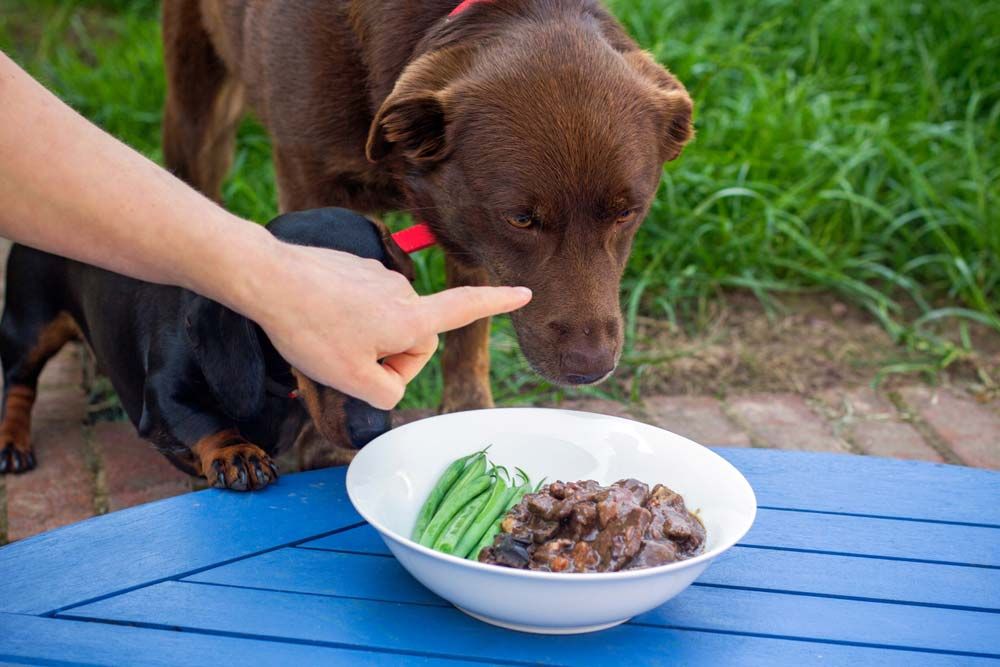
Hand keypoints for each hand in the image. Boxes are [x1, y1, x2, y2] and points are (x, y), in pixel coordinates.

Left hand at [242, 239, 530, 408]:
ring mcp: (378, 277)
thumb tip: (391, 381)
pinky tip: (322, 319)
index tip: (525, 293)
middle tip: (350, 365)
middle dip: (390, 359)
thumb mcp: (352, 380)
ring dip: (367, 339)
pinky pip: (365, 305)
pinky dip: (351, 319)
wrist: (269, 281)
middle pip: (415, 338)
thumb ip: (386, 392)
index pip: (466, 309)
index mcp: (410, 319)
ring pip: (387, 323)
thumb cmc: (310, 331)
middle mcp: (402, 293)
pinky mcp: (356, 269)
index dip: (498, 303)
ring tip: (328, 339)